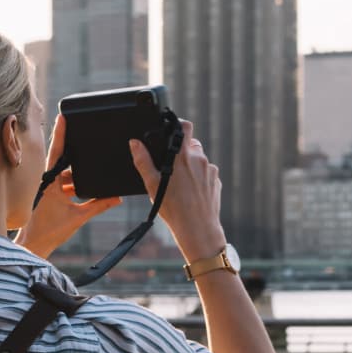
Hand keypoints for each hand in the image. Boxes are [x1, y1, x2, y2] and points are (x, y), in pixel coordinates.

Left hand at [14, 113, 123, 258]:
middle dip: (74, 150)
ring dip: (75, 171)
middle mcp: (45, 181)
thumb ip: (99, 205)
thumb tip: (117, 197)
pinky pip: (62, 182)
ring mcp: (45, 187)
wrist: (34, 245)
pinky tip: (83, 184)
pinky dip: (72, 182)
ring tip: (91, 163)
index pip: (57, 152)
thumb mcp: (78, 217)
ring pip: (63, 172)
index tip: (63, 116)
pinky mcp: (47, 194)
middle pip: (62, 158)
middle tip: (84, 133)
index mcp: (49, 181)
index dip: (61, 133)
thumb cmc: (50, 231)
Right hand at [128, 121, 226, 259]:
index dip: (178, 125)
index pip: (185, 127)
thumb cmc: (172, 207)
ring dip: (190, 165)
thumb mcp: (152, 184)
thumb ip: (143, 160)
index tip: (170, 130)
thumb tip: (135, 143)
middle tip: (170, 166)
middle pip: (191, 144)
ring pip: (199, 160)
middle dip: (181, 151)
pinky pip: (206, 173)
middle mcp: (199, 159)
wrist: (197, 228)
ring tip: (179, 184)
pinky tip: (190, 192)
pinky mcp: (216, 181)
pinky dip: (198, 178)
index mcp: (182, 156)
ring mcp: (210, 170)